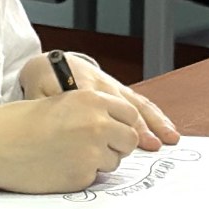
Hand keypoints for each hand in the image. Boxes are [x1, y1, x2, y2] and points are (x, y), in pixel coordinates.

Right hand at [0, 83, 160, 192]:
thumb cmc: (18, 122)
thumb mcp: (60, 103)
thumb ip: (91, 112)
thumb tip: (115, 128)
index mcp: (92, 99)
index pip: (130, 115)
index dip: (121, 125)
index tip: (112, 131)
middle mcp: (98, 124)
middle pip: (129, 140)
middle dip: (116, 146)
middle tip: (93, 148)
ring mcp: (92, 151)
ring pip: (114, 162)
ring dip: (98, 162)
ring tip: (67, 155)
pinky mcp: (82, 175)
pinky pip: (94, 178)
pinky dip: (80, 175)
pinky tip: (57, 167)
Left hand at [17, 50, 179, 146]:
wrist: (54, 64)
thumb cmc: (45, 81)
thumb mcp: (38, 92)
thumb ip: (46, 107)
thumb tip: (53, 123)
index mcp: (82, 87)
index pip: (101, 108)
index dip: (111, 125)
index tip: (121, 142)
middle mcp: (103, 86)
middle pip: (124, 107)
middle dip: (139, 126)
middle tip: (152, 145)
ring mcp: (114, 89)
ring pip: (138, 105)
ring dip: (155, 123)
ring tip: (170, 139)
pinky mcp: (121, 92)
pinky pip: (142, 103)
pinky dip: (156, 117)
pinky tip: (168, 132)